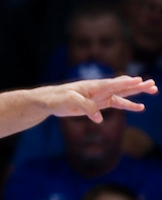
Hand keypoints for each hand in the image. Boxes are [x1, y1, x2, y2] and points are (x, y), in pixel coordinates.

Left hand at [41, 75, 156, 121]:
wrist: (49, 101)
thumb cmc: (57, 98)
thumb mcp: (69, 102)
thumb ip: (86, 107)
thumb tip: (99, 119)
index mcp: (92, 86)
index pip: (112, 84)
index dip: (125, 83)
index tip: (139, 80)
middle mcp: (99, 89)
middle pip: (122, 86)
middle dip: (138, 86)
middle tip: (153, 84)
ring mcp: (100, 96)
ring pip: (122, 93)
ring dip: (137, 93)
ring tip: (153, 90)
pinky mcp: (98, 103)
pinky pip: (117, 103)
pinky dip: (128, 105)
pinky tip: (140, 107)